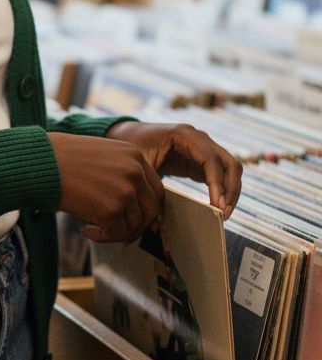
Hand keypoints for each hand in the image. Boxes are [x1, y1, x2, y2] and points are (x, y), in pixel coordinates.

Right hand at [49, 131, 165, 243]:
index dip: (145, 209)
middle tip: (120, 233)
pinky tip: (86, 231)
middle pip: (152, 210)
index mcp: (135, 155)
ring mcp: (125, 191)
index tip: (131, 218)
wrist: (39, 162)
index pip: (155, 190)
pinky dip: (103, 238)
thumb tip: (131, 203)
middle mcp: (135, 171)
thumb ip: (121, 173)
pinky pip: (117, 234)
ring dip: (116, 233)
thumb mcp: (101, 155)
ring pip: (135, 226)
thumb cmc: (61, 158)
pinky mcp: (111, 209)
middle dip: (137, 226)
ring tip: (94, 228)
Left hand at [104, 120, 242, 218]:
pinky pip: (220, 175)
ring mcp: (203, 149)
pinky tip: (218, 207)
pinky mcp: (201, 160)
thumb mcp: (140, 164)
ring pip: (230, 170)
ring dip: (230, 192)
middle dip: (231, 190)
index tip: (217, 206)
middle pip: (229, 163)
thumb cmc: (132, 146)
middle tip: (224, 214)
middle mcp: (200, 139)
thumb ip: (151, 188)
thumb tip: (158, 225)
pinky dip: (222, 190)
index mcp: (185, 135)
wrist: (128, 135)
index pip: (211, 160)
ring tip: (224, 214)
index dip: (217, 184)